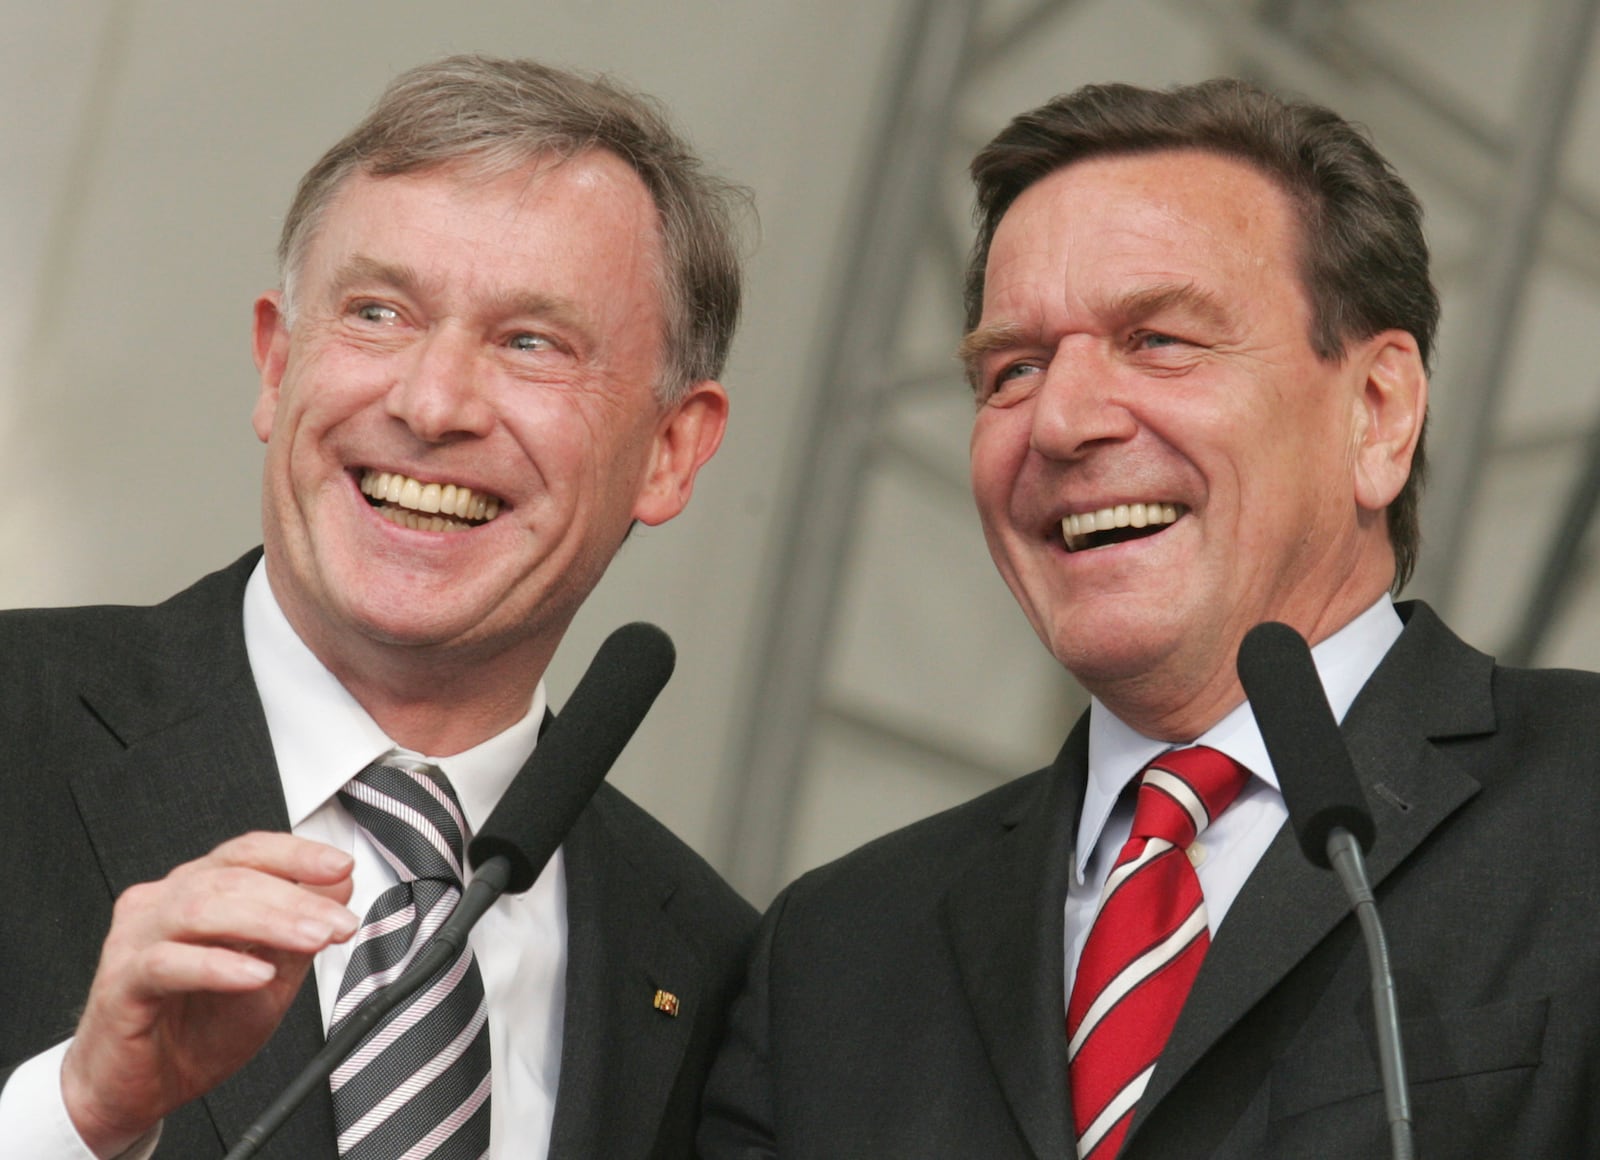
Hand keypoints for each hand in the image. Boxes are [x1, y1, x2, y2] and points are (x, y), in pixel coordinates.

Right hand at [60, 832, 356, 1157]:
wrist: (143, 1090)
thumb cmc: (198, 1029)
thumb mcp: (271, 975)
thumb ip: (301, 928)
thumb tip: (341, 883)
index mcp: (196, 889)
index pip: (248, 852)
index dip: (296, 853)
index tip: (342, 866)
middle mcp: (163, 903)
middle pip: (233, 878)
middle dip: (296, 898)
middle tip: (340, 923)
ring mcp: (135, 939)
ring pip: (202, 909)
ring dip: (268, 922)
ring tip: (313, 940)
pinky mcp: (120, 983)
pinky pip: (167, 963)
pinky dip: (218, 965)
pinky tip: (255, 974)